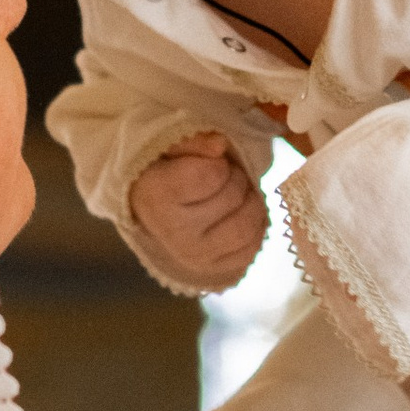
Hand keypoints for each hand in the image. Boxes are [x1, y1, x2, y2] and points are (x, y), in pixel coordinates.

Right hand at [131, 135, 267, 289]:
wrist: (153, 208)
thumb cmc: (164, 169)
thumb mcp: (170, 146)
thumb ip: (193, 139)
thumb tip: (220, 145)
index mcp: (157, 196)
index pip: (213, 174)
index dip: (218, 163)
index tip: (207, 164)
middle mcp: (174, 234)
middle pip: (235, 198)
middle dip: (238, 179)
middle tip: (227, 176)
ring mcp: (195, 258)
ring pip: (248, 227)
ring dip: (252, 202)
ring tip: (237, 194)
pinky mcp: (215, 270)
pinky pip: (253, 249)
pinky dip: (256, 227)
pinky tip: (240, 215)